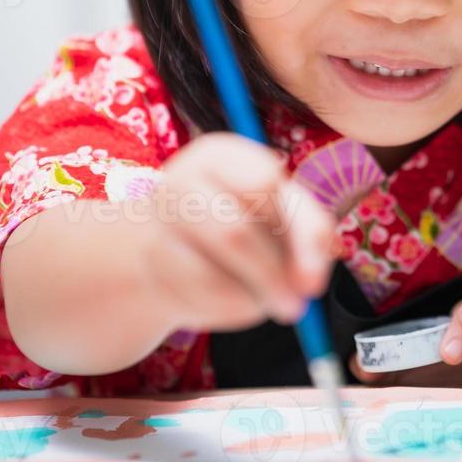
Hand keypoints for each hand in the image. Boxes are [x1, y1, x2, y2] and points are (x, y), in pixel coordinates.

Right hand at [141, 132, 336, 330]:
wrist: (177, 249)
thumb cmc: (247, 220)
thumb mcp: (287, 214)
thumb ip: (311, 235)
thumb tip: (309, 284)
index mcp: (219, 154)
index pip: (264, 183)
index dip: (289, 221)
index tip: (291, 237)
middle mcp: (180, 180)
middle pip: (235, 233)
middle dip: (273, 273)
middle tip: (297, 300)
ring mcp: (157, 226)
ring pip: (212, 275)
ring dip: (254, 294)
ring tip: (267, 296)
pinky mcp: (151, 269)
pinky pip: (200, 297)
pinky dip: (233, 307)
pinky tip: (236, 298)